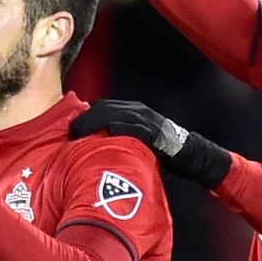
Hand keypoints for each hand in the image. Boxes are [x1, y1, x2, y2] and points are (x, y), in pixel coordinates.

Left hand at [69, 98, 230, 188]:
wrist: (190, 154)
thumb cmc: (161, 149)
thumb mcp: (136, 138)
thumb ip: (119, 136)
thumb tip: (97, 144)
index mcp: (132, 110)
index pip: (102, 106)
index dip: (85, 116)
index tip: (71, 129)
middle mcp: (137, 110)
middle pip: (104, 108)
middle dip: (86, 119)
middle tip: (71, 133)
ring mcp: (146, 119)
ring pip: (115, 114)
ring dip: (95, 123)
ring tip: (80, 135)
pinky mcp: (155, 131)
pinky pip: (134, 127)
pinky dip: (120, 127)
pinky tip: (107, 131)